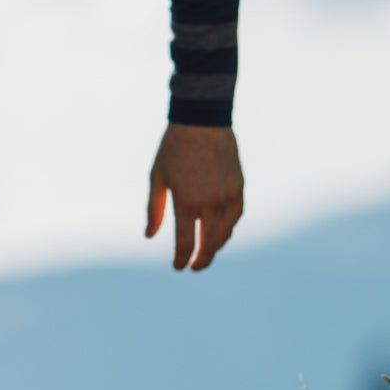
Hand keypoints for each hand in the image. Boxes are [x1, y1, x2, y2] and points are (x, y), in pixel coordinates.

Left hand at [146, 123, 243, 270]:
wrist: (202, 123)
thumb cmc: (173, 150)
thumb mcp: (157, 178)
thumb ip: (154, 210)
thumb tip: (150, 236)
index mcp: (186, 202)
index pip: (186, 244)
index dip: (182, 259)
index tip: (178, 267)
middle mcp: (210, 203)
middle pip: (209, 244)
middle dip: (202, 260)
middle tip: (195, 267)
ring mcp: (227, 197)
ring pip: (225, 233)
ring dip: (215, 246)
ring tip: (206, 251)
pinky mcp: (239, 188)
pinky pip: (236, 217)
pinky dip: (228, 228)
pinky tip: (219, 231)